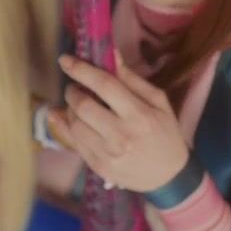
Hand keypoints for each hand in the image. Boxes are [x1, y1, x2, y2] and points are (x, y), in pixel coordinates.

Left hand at [46, 51, 188, 192]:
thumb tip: (111, 54)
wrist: (168, 176)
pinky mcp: (98, 167)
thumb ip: (132, 79)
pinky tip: (62, 116)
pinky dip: (63, 126)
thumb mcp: (159, 102)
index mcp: (139, 115)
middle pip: (83, 106)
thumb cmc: (165, 134)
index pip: (104, 86)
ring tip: (76, 104)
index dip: (82, 70)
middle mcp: (121, 135)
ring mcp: (107, 154)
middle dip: (73, 91)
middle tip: (75, 87)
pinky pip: (73, 142)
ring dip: (69, 109)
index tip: (65, 60)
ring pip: (74, 125)